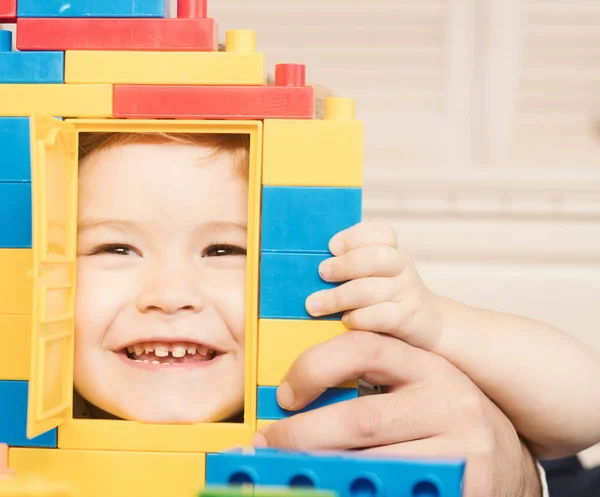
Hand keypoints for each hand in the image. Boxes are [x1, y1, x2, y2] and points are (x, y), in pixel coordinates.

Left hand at [252, 331, 541, 496]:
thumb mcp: (417, 387)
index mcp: (427, 366)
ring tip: (292, 473)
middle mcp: (447, 400)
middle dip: (303, 436)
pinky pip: (399, 491)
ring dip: (324, 472)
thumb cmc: (448, 420)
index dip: (314, 368)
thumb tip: (298, 398)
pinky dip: (360, 492)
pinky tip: (338, 488)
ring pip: (375, 465)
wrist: (508, 460)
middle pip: (360, 419)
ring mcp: (462, 449)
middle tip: (270, 445)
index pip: (363, 349)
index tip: (284, 395)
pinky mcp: (467, 487)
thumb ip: (373, 384)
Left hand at [307, 219, 443, 350]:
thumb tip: (309, 261)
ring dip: (338, 297)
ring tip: (314, 305)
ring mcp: (406, 293)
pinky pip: (382, 316)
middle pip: (376, 258)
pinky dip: (359, 318)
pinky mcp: (408, 319)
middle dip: (344, 265)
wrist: (427, 324)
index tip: (331, 247)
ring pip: (372, 290)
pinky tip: (345, 320)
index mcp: (392, 250)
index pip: (380, 232)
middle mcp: (402, 267)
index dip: (354, 237)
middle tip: (321, 273)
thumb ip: (351, 262)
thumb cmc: (387, 295)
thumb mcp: (375, 272)